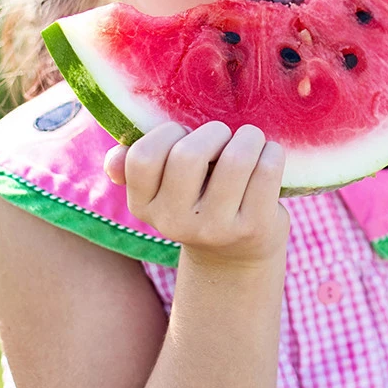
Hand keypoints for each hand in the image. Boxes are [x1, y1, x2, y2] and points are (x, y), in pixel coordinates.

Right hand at [104, 121, 289, 266]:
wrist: (237, 255)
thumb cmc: (200, 202)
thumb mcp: (165, 191)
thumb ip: (137, 168)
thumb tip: (114, 159)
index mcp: (144, 206)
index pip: (143, 157)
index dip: (168, 133)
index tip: (185, 134)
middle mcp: (175, 223)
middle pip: (188, 155)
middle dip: (213, 132)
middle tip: (225, 136)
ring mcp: (216, 228)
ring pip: (236, 160)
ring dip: (249, 137)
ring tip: (251, 141)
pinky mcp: (254, 228)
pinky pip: (267, 171)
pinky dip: (272, 153)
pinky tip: (269, 155)